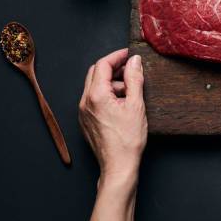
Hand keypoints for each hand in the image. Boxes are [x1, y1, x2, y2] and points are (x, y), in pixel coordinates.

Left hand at [78, 49, 147, 184]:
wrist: (118, 166)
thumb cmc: (128, 139)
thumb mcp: (136, 105)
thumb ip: (134, 79)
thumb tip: (135, 61)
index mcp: (96, 95)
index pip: (103, 64)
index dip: (117, 56)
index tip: (130, 54)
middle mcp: (85, 102)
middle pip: (95, 73)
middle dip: (114, 67)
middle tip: (131, 68)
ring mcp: (83, 112)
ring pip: (94, 86)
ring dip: (112, 82)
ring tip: (131, 90)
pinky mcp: (86, 121)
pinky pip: (94, 99)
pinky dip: (107, 94)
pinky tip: (122, 103)